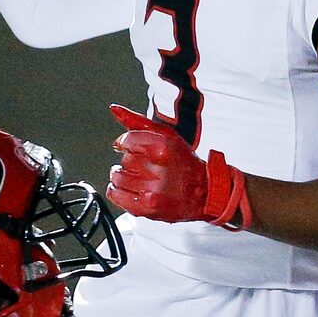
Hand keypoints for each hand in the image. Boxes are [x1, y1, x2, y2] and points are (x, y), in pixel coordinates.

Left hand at [107, 105, 250, 229]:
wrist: (203, 194)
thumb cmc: (185, 163)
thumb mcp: (166, 135)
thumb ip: (138, 121)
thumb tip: (114, 109)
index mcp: (163, 147)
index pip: (126, 141)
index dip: (126, 145)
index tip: (131, 148)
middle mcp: (158, 168)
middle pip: (124, 161)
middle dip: (132, 163)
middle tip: (147, 167)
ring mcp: (152, 190)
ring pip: (118, 178)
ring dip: (123, 177)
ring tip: (140, 179)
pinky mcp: (147, 207)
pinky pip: (116, 195)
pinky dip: (117, 191)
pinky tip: (130, 189)